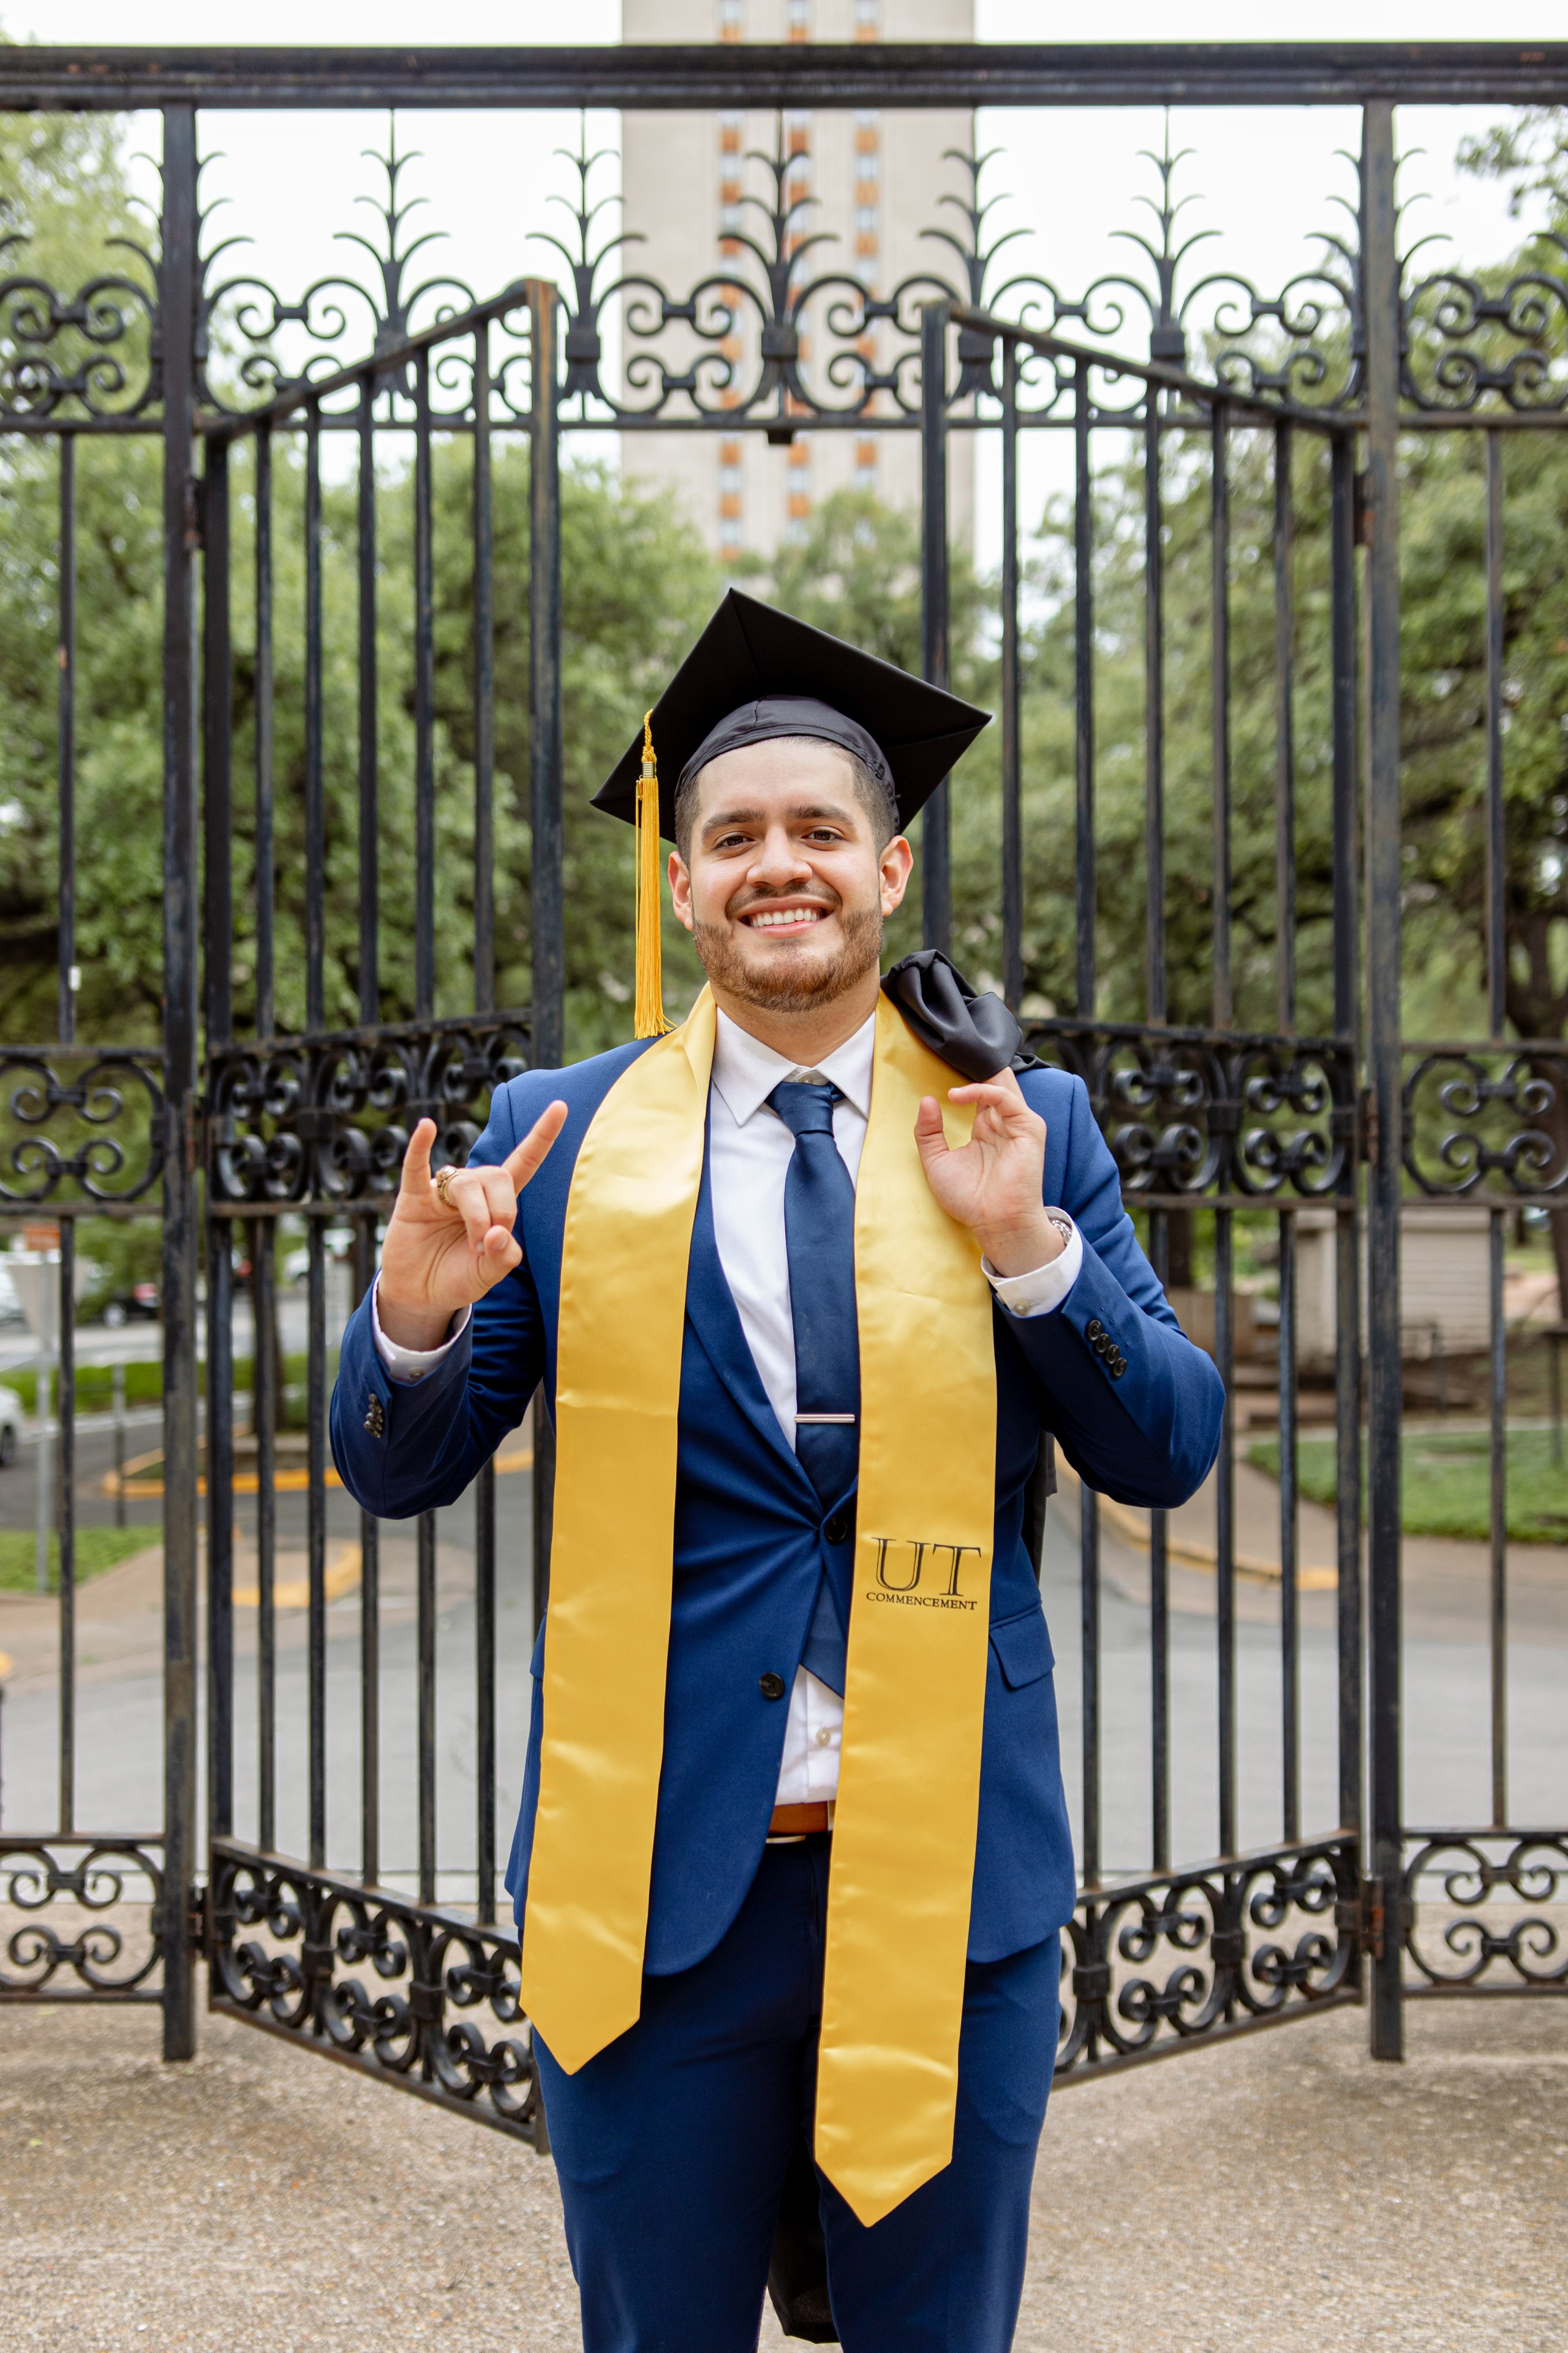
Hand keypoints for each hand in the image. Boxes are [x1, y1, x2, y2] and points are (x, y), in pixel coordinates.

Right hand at [377, 1106, 567, 1350]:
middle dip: (503, 1211)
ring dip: (477, 1217)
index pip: (524, 1162)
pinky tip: (426, 1127)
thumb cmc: (457, 1278)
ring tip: (473, 1246)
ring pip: (468, 1184)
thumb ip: (503, 1257)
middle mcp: (472, 1190)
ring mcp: (441, 1192)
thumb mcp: (489, 1275)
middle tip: (489, 1245)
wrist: (420, 1296)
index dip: (542, 1136)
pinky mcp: (413, 1199)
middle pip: (498, 1176)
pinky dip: (420, 1147)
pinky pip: (415, 1167)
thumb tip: (498, 1232)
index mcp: (497, 1202)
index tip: (561, 1106)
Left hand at [913, 1069, 1060, 1277]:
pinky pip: (1007, 1099)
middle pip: (994, 1080)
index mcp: (986, 1129)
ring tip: (953, 1061)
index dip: (963, 1075)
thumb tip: (926, 1101)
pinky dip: (983, 1091)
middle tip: (951, 1048)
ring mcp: (1017, 1124)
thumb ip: (928, 1133)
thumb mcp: (937, 1162)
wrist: (994, 1222)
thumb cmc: (969, 1199)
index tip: (941, 1060)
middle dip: (974, 1063)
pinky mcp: (1028, 1128)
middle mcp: (1003, 1122)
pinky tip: (958, 1095)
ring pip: (1002, 1082)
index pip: (978, 1091)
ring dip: (978, 1070)